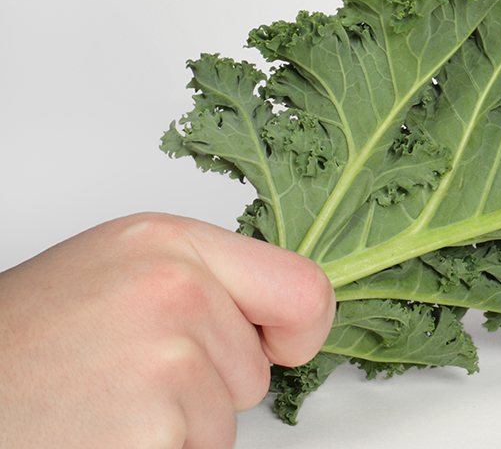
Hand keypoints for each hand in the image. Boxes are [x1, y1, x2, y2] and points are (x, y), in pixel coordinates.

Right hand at [0, 213, 334, 448]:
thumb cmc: (20, 342)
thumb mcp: (117, 270)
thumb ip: (199, 277)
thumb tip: (276, 311)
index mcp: (170, 242)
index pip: (302, 286)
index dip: (303, 328)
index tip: (287, 345)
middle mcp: (178, 289)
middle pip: (256, 367)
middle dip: (208, 388)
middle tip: (126, 379)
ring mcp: (167, 358)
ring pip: (224, 422)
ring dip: (176, 429)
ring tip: (102, 405)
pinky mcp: (153, 430)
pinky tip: (98, 435)